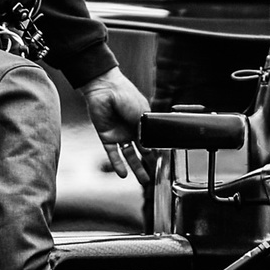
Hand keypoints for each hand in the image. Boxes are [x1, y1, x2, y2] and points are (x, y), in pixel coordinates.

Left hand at [80, 67, 149, 182]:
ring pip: (129, 155)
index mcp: (143, 122)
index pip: (152, 140)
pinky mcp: (107, 137)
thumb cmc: (126, 95)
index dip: (158, 152)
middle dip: (148, 164)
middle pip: (142, 151)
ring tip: (143, 180)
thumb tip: (150, 148)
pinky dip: (117, 164)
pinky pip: (113, 154)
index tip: (164, 163)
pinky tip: (123, 174)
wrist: (104, 89)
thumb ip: (145, 131)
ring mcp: (120, 134)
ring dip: (135, 168)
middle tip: (155, 176)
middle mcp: (132, 130)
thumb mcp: (141, 113)